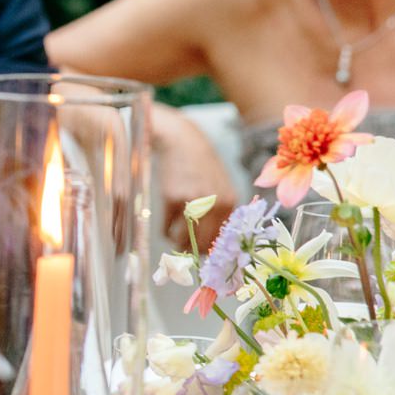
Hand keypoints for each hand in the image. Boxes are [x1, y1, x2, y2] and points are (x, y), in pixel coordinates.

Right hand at [152, 105, 237, 251]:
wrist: (182, 141)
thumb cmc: (200, 165)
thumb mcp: (219, 186)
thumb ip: (220, 210)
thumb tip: (211, 242)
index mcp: (229, 201)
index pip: (223, 239)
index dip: (212, 250)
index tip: (203, 253)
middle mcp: (214, 204)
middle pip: (203, 243)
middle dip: (193, 251)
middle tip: (186, 250)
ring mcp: (192, 202)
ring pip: (183, 239)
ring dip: (177, 244)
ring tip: (175, 239)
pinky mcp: (171, 198)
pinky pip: (167, 227)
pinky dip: (166, 231)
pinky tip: (167, 225)